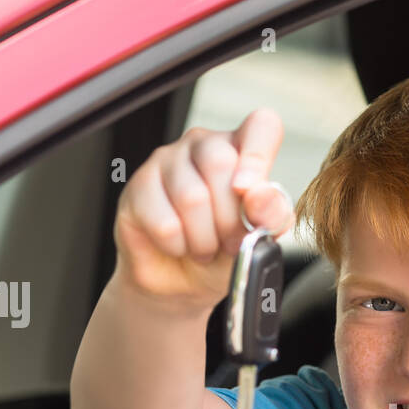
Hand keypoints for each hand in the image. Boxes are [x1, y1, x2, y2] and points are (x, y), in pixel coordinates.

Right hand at [112, 108, 293, 306]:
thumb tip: (262, 196)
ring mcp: (166, 160)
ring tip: (204, 249)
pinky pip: (164, 222)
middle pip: (220, 161)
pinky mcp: (138, 187)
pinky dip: (177, 246)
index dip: (259, 156)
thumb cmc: (222, 253)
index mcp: (241, 149)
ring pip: (191, 197)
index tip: (250, 193)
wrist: (181, 284)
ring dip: (204, 239)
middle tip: (229, 242)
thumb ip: (271, 216)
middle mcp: (203, 145)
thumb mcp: (260, 239)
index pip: (261, 125)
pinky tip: (177, 246)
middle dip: (229, 218)